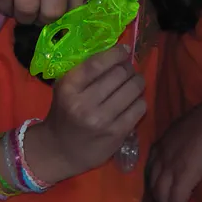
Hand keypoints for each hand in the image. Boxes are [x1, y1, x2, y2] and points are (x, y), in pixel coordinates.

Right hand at [0, 0, 92, 23]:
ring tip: (19, 10)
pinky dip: (3, 6)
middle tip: (36, 14)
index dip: (67, 16)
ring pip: (27, 8)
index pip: (79, 3)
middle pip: (52, 11)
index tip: (58, 13)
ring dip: (22, 15)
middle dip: (43, 20)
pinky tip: (5, 3)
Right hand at [29, 46, 145, 181]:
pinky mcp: (117, 133)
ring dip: (137, 82)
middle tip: (128, 70)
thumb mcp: (65, 88)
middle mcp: (84, 103)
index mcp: (69, 88)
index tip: (124, 50)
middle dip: (128, 68)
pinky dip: (140, 100)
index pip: (97, 63)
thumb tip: (117, 52)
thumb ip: (85, 71)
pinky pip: (139, 107)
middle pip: (119, 73)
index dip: (115, 53)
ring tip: (134, 83)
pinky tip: (133, 101)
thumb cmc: (64, 113)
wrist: (61, 150)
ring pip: (133, 88)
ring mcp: (102, 120)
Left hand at [147, 92, 201, 201]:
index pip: (152, 167)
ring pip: (162, 195)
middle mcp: (163, 153)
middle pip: (153, 183)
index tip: (163, 192)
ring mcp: (172, 164)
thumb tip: (193, 147)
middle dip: (160, 200)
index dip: (156, 182)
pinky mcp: (185, 175)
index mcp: (165, 140)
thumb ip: (186, 138)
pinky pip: (176, 200)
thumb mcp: (193, 126)